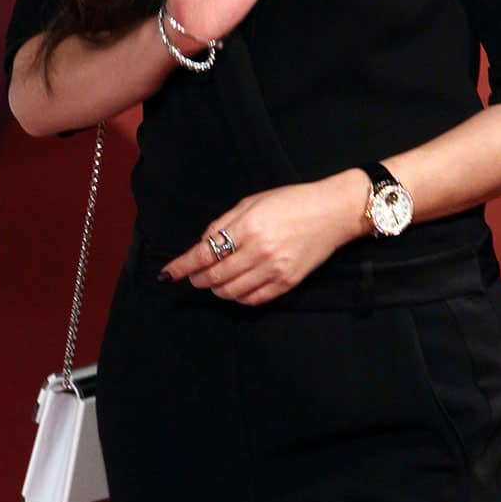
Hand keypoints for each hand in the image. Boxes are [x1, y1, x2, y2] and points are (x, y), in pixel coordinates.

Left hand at [158, 173, 367, 304]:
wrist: (333, 212)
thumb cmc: (292, 201)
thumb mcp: (252, 202)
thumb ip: (224, 223)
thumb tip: (202, 245)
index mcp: (248, 227)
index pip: (204, 254)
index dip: (182, 266)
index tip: (168, 273)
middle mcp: (259, 251)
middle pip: (214, 277)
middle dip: (196, 279)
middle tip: (191, 276)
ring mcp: (274, 270)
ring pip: (231, 292)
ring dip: (216, 289)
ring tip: (213, 280)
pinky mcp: (287, 283)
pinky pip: (253, 300)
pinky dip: (238, 297)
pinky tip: (235, 288)